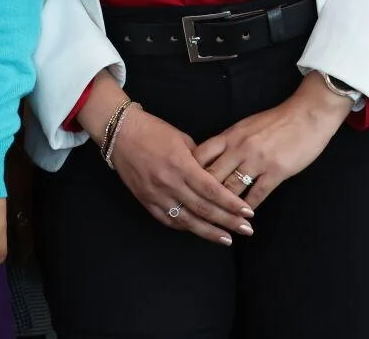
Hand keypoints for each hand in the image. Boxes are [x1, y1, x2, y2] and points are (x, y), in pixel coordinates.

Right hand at [105, 106, 254, 244]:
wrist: (120, 132)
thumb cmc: (152, 130)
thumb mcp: (182, 139)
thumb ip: (200, 160)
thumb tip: (215, 177)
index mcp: (181, 165)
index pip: (212, 191)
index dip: (232, 204)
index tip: (248, 213)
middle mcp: (169, 183)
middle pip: (204, 209)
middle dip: (228, 222)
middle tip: (246, 230)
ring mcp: (156, 194)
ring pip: (187, 220)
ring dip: (209, 232)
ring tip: (227, 239)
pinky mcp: (145, 199)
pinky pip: (168, 219)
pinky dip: (185, 226)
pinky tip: (198, 230)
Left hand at [194, 73, 350, 208]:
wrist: (306, 115)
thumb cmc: (275, 121)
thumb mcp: (245, 127)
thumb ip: (228, 142)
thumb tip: (211, 157)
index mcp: (229, 136)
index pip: (201, 155)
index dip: (189, 171)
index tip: (183, 186)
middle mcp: (239, 148)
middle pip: (212, 174)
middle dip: (200, 193)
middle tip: (192, 209)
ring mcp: (257, 160)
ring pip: (231, 188)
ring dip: (223, 206)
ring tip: (215, 220)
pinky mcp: (276, 171)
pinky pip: (257, 194)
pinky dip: (247, 208)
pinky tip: (242, 217)